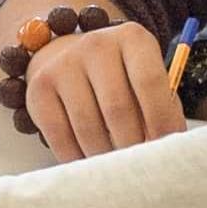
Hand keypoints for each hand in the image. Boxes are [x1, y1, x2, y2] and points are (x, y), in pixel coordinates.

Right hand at [6, 14, 178, 159]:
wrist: (71, 57)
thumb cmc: (121, 79)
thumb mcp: (145, 80)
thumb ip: (160, 106)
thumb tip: (166, 147)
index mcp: (132, 38)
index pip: (150, 82)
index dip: (161, 120)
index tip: (167, 148)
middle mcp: (96, 45)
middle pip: (118, 108)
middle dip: (133, 146)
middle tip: (140, 167)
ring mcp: (63, 64)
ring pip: (88, 127)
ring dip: (104, 157)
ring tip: (116, 169)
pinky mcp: (39, 87)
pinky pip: (59, 135)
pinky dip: (76, 159)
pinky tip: (88, 165)